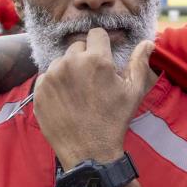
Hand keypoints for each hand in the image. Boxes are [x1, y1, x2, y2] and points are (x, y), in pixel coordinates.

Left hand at [33, 29, 154, 169]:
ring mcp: (52, 76)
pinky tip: (65, 99)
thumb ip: (139, 62)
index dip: (102, 45)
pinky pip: (47, 76)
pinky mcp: (39, 90)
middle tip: (91, 79)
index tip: (103, 59)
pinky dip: (55, 83)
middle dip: (85, 57)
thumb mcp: (133, 91)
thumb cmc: (114, 120)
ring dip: (69, 69)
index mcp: (96, 60)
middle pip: (77, 46)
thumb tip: (148, 42)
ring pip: (61, 60)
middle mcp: (71, 63)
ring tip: (78, 91)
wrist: (89, 152)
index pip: (96, 34)